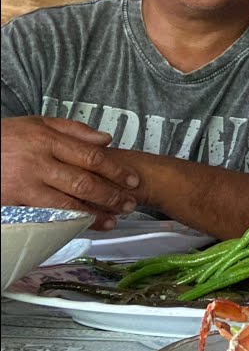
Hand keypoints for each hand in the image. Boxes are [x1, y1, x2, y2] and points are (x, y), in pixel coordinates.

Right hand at [0, 116, 138, 228]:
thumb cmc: (6, 137)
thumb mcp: (37, 123)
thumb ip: (73, 130)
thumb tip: (107, 140)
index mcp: (46, 141)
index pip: (90, 157)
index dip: (116, 170)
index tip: (133, 180)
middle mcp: (37, 163)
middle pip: (83, 183)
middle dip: (111, 196)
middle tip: (130, 204)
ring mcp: (24, 186)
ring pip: (67, 204)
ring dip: (93, 214)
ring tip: (113, 220)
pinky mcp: (13, 204)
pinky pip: (45, 216)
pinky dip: (67, 223)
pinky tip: (81, 227)